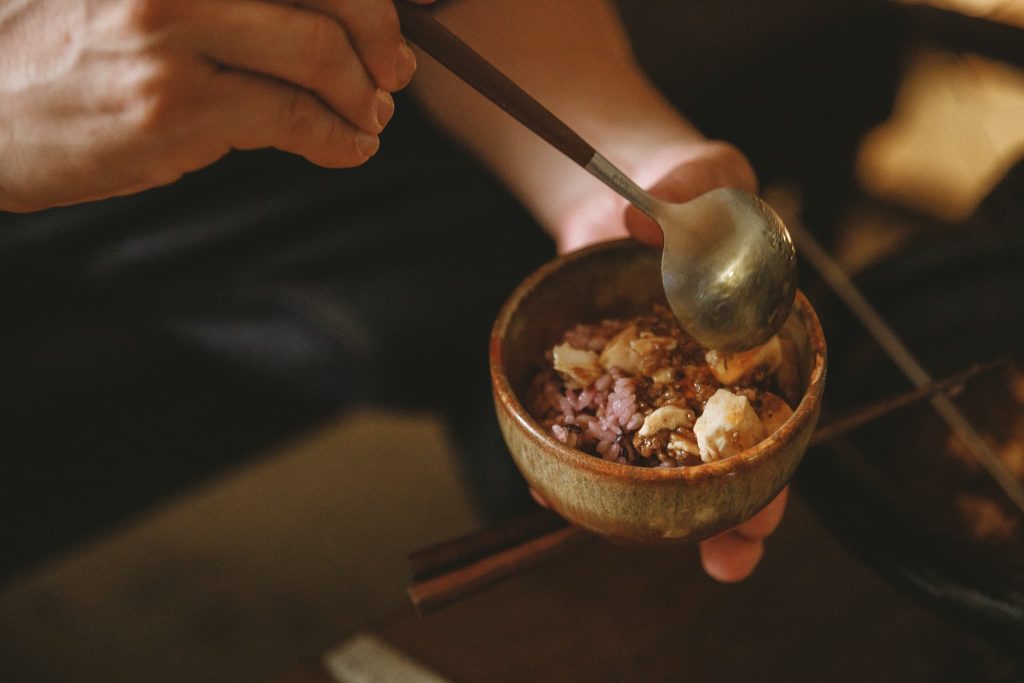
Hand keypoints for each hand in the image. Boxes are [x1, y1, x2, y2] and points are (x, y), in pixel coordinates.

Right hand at [0, 0, 432, 211]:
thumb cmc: (72, 55)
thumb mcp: (145, 2)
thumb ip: (232, 4)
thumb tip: (332, 19)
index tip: (400, 13)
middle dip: (381, 35)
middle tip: (394, 71)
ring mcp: (170, 32)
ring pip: (318, 53)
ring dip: (363, 94)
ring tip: (370, 116)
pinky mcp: (173, 105)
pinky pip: (291, 118)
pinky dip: (337, 138)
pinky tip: (348, 147)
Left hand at [546, 139, 782, 581]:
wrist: (621, 191)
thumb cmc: (685, 186)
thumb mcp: (706, 172)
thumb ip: (701, 179)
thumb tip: (645, 221)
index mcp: (754, 343)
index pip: (776, 420)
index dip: (776, 472)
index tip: (764, 515)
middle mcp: (704, 377)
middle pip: (724, 460)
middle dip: (728, 516)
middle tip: (725, 560)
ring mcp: (649, 382)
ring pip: (653, 459)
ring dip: (645, 510)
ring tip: (616, 542)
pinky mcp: (599, 376)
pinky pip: (588, 423)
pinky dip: (574, 457)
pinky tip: (550, 489)